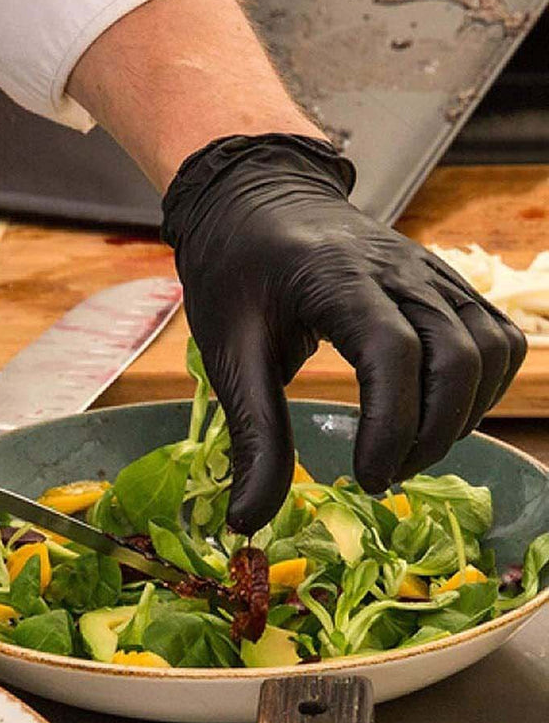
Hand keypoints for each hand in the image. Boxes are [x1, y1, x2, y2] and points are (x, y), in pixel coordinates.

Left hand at [161, 134, 526, 531]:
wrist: (255, 200)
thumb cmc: (234, 275)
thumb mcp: (227, 354)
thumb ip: (251, 436)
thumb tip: (247, 523)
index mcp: (337, 280)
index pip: (394, 353)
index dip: (391, 425)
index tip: (366, 478)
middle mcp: (400, 269)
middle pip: (457, 356)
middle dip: (430, 434)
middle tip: (380, 478)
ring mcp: (430, 272)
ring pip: (488, 348)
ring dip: (460, 416)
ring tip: (404, 453)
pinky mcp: (444, 282)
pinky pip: (494, 335)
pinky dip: (482, 386)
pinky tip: (436, 417)